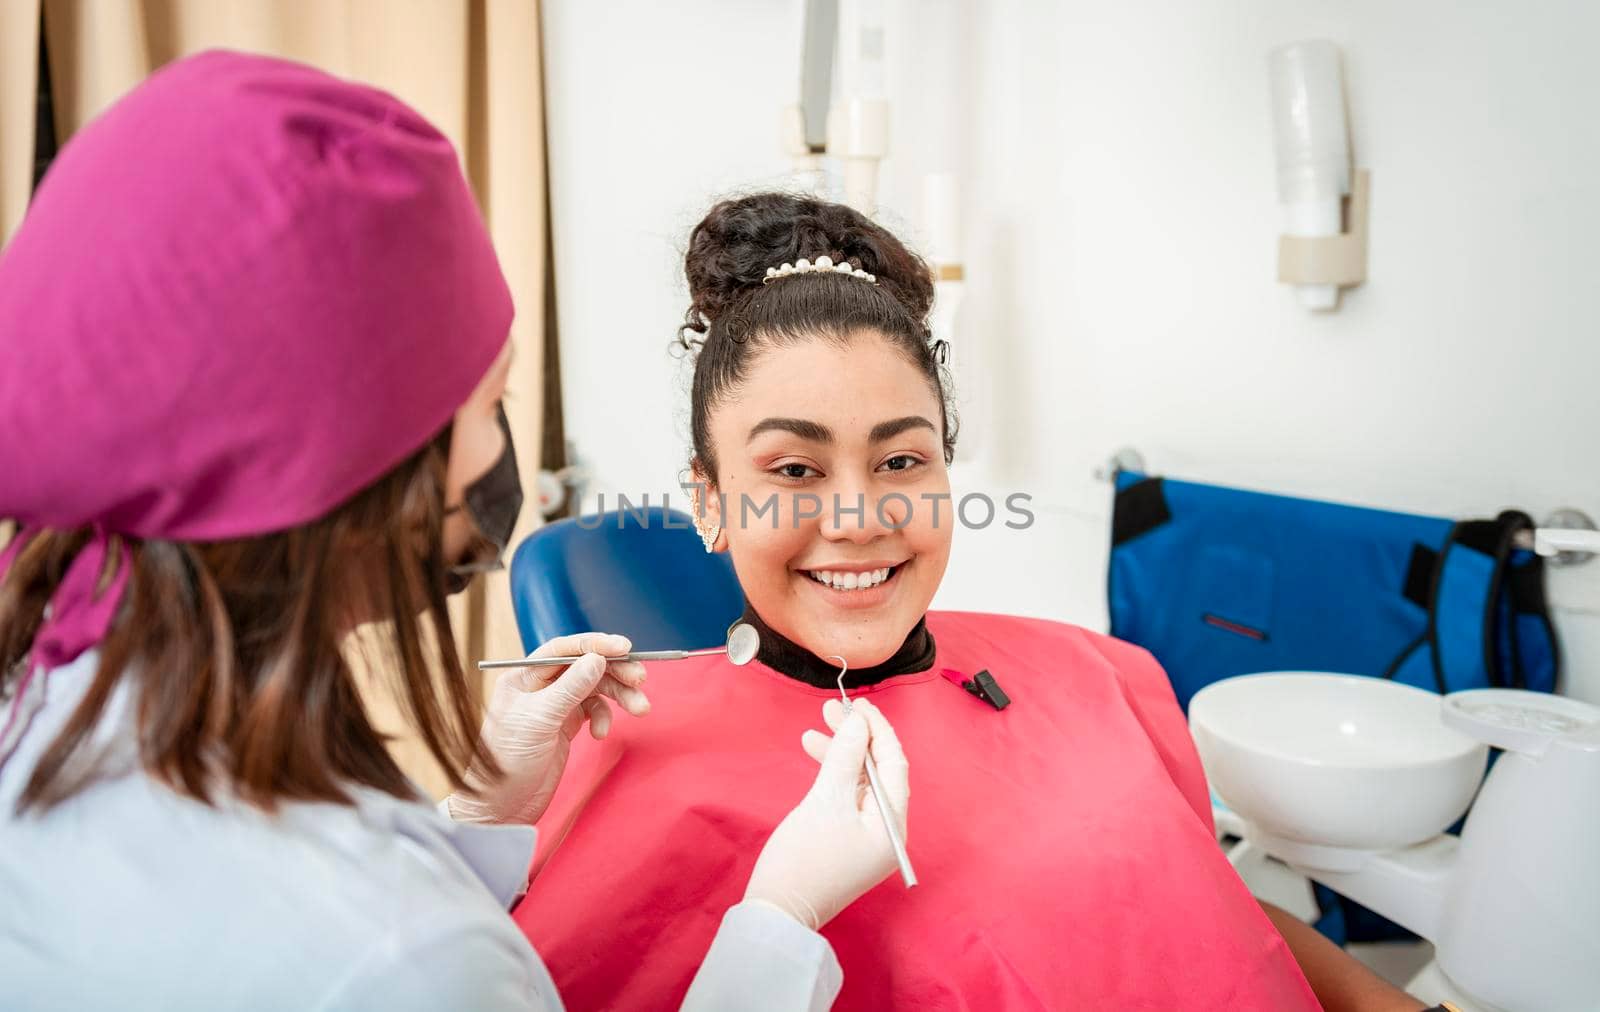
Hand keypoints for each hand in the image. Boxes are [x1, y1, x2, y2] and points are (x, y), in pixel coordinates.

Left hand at [445, 632, 648, 824]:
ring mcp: (554, 706)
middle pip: (585, 666)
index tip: (624, 647)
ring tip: (640, 708)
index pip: (564, 649)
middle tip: (640, 679)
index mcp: (524, 676)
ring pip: (595, 688)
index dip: (596, 644)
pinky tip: (601, 734)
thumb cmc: (506, 763)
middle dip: (615, 672)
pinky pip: (593, 710)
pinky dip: (603, 719)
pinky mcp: (565, 726)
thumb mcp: (539, 720)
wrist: (501, 806)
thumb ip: (570, 688)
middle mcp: (540, 686)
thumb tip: (598, 658)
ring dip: (619, 696)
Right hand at [743, 697, 909, 930]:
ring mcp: (869, 839)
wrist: (778, 911)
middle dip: (856, 738)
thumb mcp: (826, 799)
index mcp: (893, 823)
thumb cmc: (805, 856)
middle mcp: (888, 831)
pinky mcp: (848, 842)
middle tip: (832, 710)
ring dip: (841, 754)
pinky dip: (833, 776)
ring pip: (861, 782)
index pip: (894, 763)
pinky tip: (815, 758)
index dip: (877, 729)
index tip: (857, 704)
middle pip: (878, 771)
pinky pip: (849, 799)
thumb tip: (859, 722)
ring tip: (814, 732)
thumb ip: (845, 756)